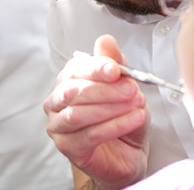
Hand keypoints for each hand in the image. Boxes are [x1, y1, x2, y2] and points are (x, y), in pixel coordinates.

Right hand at [43, 34, 150, 189]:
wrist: (128, 153)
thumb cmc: (122, 117)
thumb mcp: (125, 87)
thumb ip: (115, 64)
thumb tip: (105, 41)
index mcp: (68, 80)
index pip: (75, 69)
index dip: (96, 68)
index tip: (115, 69)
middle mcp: (57, 101)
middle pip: (73, 91)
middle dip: (104, 89)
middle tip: (130, 89)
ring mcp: (58, 125)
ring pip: (78, 114)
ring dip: (110, 108)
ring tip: (136, 105)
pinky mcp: (68, 147)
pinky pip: (89, 135)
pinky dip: (114, 126)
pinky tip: (133, 120)